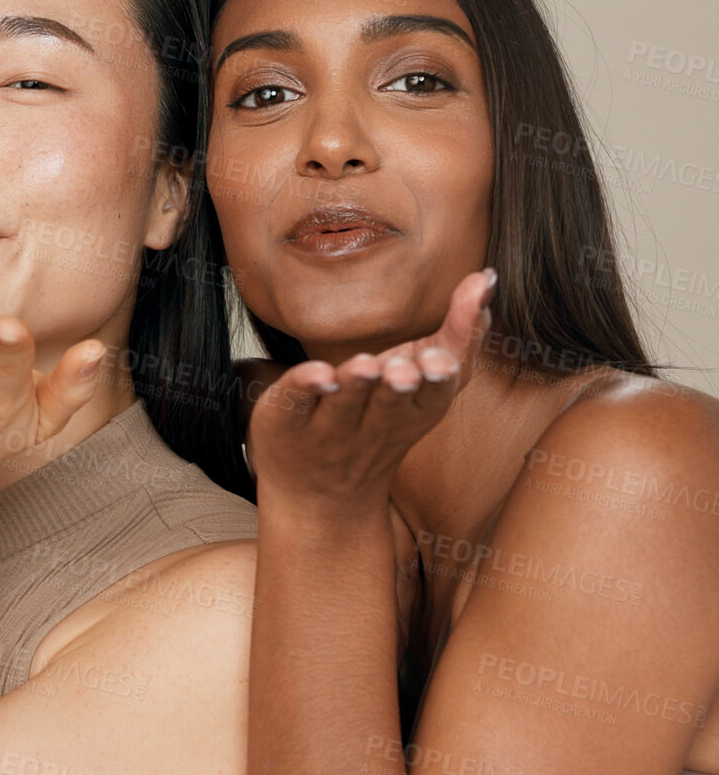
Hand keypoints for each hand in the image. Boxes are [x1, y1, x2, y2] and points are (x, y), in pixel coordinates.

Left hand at [248, 268, 494, 522]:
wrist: (319, 496)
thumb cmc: (379, 419)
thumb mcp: (425, 380)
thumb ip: (460, 333)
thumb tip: (487, 278)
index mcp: (415, 413)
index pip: (435, 394)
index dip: (441, 376)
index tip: (445, 359)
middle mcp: (374, 425)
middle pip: (392, 404)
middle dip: (403, 385)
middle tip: (407, 369)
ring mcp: (329, 428)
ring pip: (344, 405)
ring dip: (358, 384)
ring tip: (366, 366)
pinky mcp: (287, 423)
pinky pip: (295, 403)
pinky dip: (305, 387)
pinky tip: (317, 373)